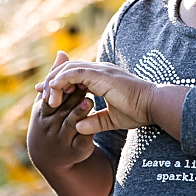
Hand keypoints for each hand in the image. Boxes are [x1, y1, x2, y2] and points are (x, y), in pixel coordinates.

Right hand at [26, 52, 98, 169]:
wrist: (51, 159)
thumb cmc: (50, 123)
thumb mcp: (50, 102)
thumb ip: (57, 79)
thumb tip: (62, 53)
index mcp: (41, 114)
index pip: (50, 95)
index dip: (60, 84)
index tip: (73, 75)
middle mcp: (48, 127)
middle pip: (61, 108)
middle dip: (72, 96)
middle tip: (85, 85)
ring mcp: (61, 140)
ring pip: (71, 123)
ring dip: (80, 112)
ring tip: (88, 101)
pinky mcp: (76, 151)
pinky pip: (82, 140)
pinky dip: (89, 130)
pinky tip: (96, 120)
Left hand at [37, 56, 171, 136]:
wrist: (153, 106)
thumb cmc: (139, 112)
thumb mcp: (112, 119)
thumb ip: (95, 122)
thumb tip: (79, 127)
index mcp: (102, 77)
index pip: (74, 74)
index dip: (58, 82)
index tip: (46, 95)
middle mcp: (100, 70)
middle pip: (68, 67)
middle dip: (52, 80)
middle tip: (42, 96)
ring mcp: (100, 70)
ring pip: (68, 68)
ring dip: (54, 82)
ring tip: (48, 98)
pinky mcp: (101, 75)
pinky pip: (74, 73)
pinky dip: (61, 81)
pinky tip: (56, 95)